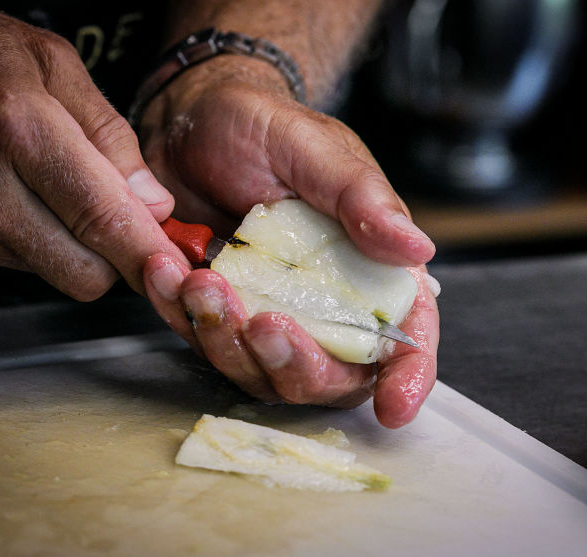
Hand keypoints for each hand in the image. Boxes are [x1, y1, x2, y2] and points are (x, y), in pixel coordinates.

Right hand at [0, 2, 187, 297]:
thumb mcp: (54, 65)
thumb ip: (112, 137)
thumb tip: (155, 206)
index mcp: (16, 129)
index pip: (103, 220)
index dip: (151, 255)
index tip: (181, 273)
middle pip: (86, 272)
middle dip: (114, 252)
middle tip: (111, 212)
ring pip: (55, 273)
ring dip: (72, 245)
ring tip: (47, 188)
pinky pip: (16, 267)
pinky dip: (33, 244)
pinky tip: (15, 200)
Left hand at [140, 62, 438, 426]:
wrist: (189, 119)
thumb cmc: (262, 126)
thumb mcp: (315, 149)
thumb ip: (364, 199)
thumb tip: (418, 248)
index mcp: (367, 269)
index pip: (404, 335)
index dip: (408, 376)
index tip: (396, 406)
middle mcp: (322, 305)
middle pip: (329, 376)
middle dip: (296, 365)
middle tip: (263, 323)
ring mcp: (267, 314)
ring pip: (260, 372)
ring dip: (228, 342)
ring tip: (201, 281)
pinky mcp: (217, 313)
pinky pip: (203, 341)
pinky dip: (182, 316)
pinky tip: (168, 270)